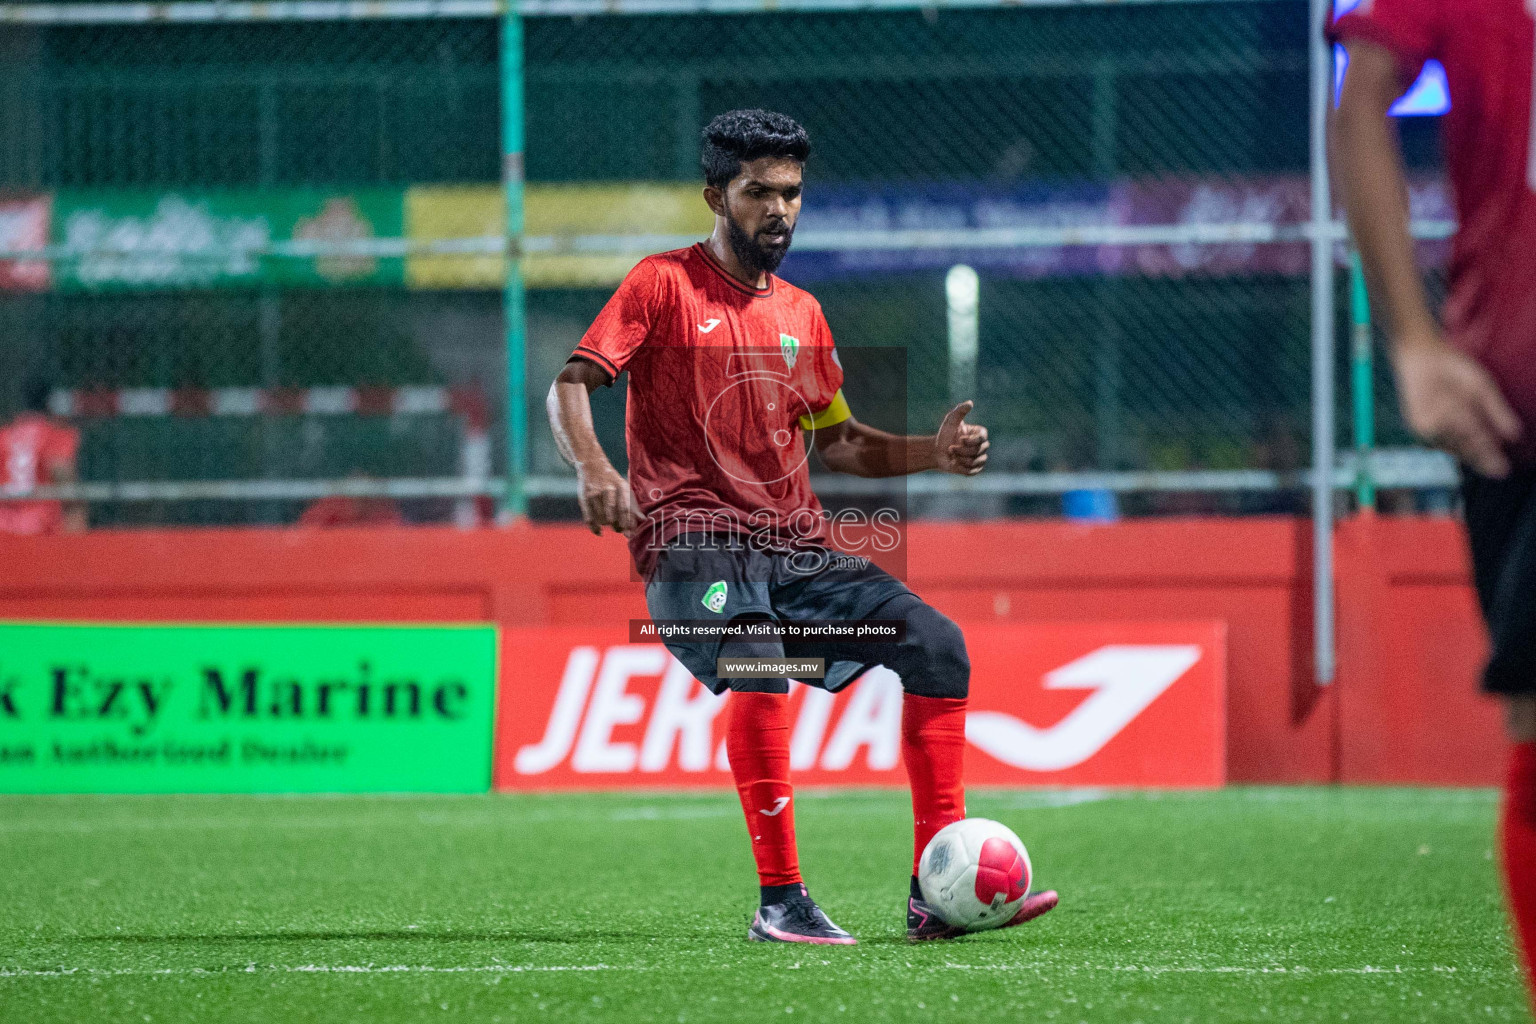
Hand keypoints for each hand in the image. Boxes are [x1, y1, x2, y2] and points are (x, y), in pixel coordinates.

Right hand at [576, 460, 639, 534]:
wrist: (593, 465)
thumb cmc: (612, 481)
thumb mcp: (625, 488)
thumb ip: (633, 505)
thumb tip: (642, 519)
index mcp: (621, 487)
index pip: (625, 508)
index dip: (627, 522)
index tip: (630, 532)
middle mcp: (608, 490)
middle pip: (612, 515)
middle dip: (617, 526)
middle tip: (619, 530)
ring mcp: (595, 494)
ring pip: (601, 518)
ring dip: (606, 525)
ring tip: (609, 524)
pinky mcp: (584, 498)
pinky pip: (589, 518)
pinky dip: (594, 528)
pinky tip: (599, 532)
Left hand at [935, 400, 988, 475]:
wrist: (937, 451)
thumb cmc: (944, 435)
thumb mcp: (950, 421)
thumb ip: (959, 411)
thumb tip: (969, 403)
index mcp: (980, 434)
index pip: (983, 438)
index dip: (971, 441)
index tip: (960, 439)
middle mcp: (983, 446)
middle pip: (978, 451)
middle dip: (962, 451)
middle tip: (950, 448)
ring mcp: (980, 458)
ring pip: (975, 462)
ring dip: (960, 459)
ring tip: (952, 455)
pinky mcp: (975, 469)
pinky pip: (972, 471)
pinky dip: (961, 468)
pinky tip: (954, 463)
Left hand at [1393, 335, 1521, 478]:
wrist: (1426, 356)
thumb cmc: (1456, 369)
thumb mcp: (1483, 389)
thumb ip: (1497, 411)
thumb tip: (1515, 434)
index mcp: (1469, 418)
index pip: (1481, 443)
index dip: (1491, 457)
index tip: (1503, 470)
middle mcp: (1452, 425)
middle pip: (1468, 448)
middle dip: (1482, 458)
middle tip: (1496, 470)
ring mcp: (1435, 425)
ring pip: (1454, 441)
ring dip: (1467, 444)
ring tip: (1484, 445)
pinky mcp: (1418, 422)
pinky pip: (1435, 431)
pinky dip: (1446, 425)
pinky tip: (1456, 414)